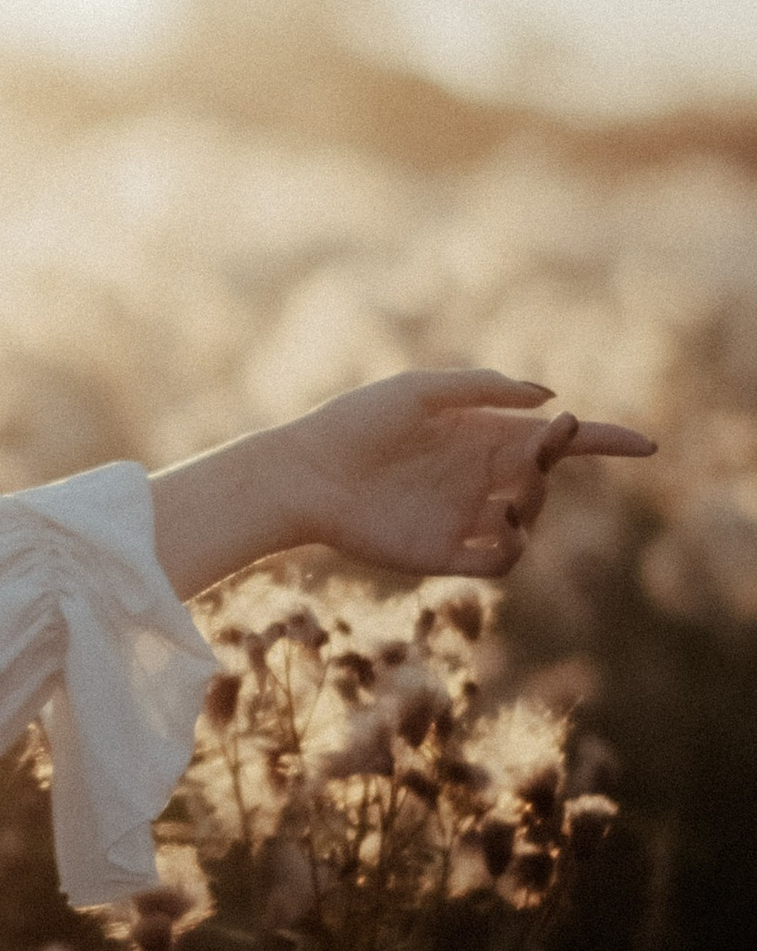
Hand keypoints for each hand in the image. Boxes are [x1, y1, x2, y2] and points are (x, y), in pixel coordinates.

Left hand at [149, 370, 656, 595]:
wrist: (305, 475)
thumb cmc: (355, 424)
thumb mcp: (419, 390)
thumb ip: (484, 388)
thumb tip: (549, 398)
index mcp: (481, 434)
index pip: (556, 441)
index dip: (603, 442)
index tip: (645, 445)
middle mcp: (480, 477)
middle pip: (548, 476)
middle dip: (556, 463)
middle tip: (541, 448)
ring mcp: (466, 517)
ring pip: (531, 519)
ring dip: (534, 505)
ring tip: (509, 495)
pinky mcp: (446, 554)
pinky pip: (501, 561)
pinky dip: (513, 547)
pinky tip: (499, 524)